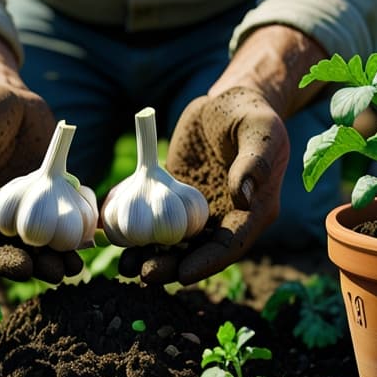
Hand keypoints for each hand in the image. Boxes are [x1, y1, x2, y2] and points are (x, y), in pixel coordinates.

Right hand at [0, 30, 82, 281]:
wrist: (8, 96)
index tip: (22, 267)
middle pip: (9, 249)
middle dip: (33, 265)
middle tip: (57, 273)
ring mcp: (18, 208)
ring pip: (35, 241)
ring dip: (54, 257)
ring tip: (75, 266)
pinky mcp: (45, 197)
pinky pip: (58, 220)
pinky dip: (71, 233)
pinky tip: (89, 241)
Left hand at [120, 25, 325, 284]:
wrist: (227, 102)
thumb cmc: (249, 114)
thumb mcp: (259, 132)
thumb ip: (255, 163)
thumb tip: (244, 196)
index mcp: (254, 209)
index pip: (231, 245)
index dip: (207, 262)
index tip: (184, 274)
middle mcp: (227, 218)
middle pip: (199, 253)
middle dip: (173, 266)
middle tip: (145, 274)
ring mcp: (201, 212)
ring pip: (177, 243)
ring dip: (153, 255)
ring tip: (126, 265)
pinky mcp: (178, 200)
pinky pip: (159, 221)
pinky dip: (141, 232)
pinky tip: (118, 239)